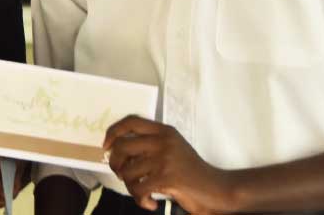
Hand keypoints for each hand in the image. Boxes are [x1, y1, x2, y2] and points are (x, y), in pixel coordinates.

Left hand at [104, 116, 232, 213]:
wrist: (217, 189)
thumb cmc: (192, 172)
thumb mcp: (173, 149)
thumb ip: (151, 145)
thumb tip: (118, 151)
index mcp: (164, 131)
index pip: (131, 121)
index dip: (113, 132)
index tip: (106, 146)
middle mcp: (163, 140)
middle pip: (122, 146)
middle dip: (115, 164)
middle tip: (121, 175)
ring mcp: (165, 158)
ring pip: (128, 172)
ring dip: (131, 187)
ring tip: (142, 193)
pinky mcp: (167, 177)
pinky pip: (138, 189)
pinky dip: (140, 200)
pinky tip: (151, 202)